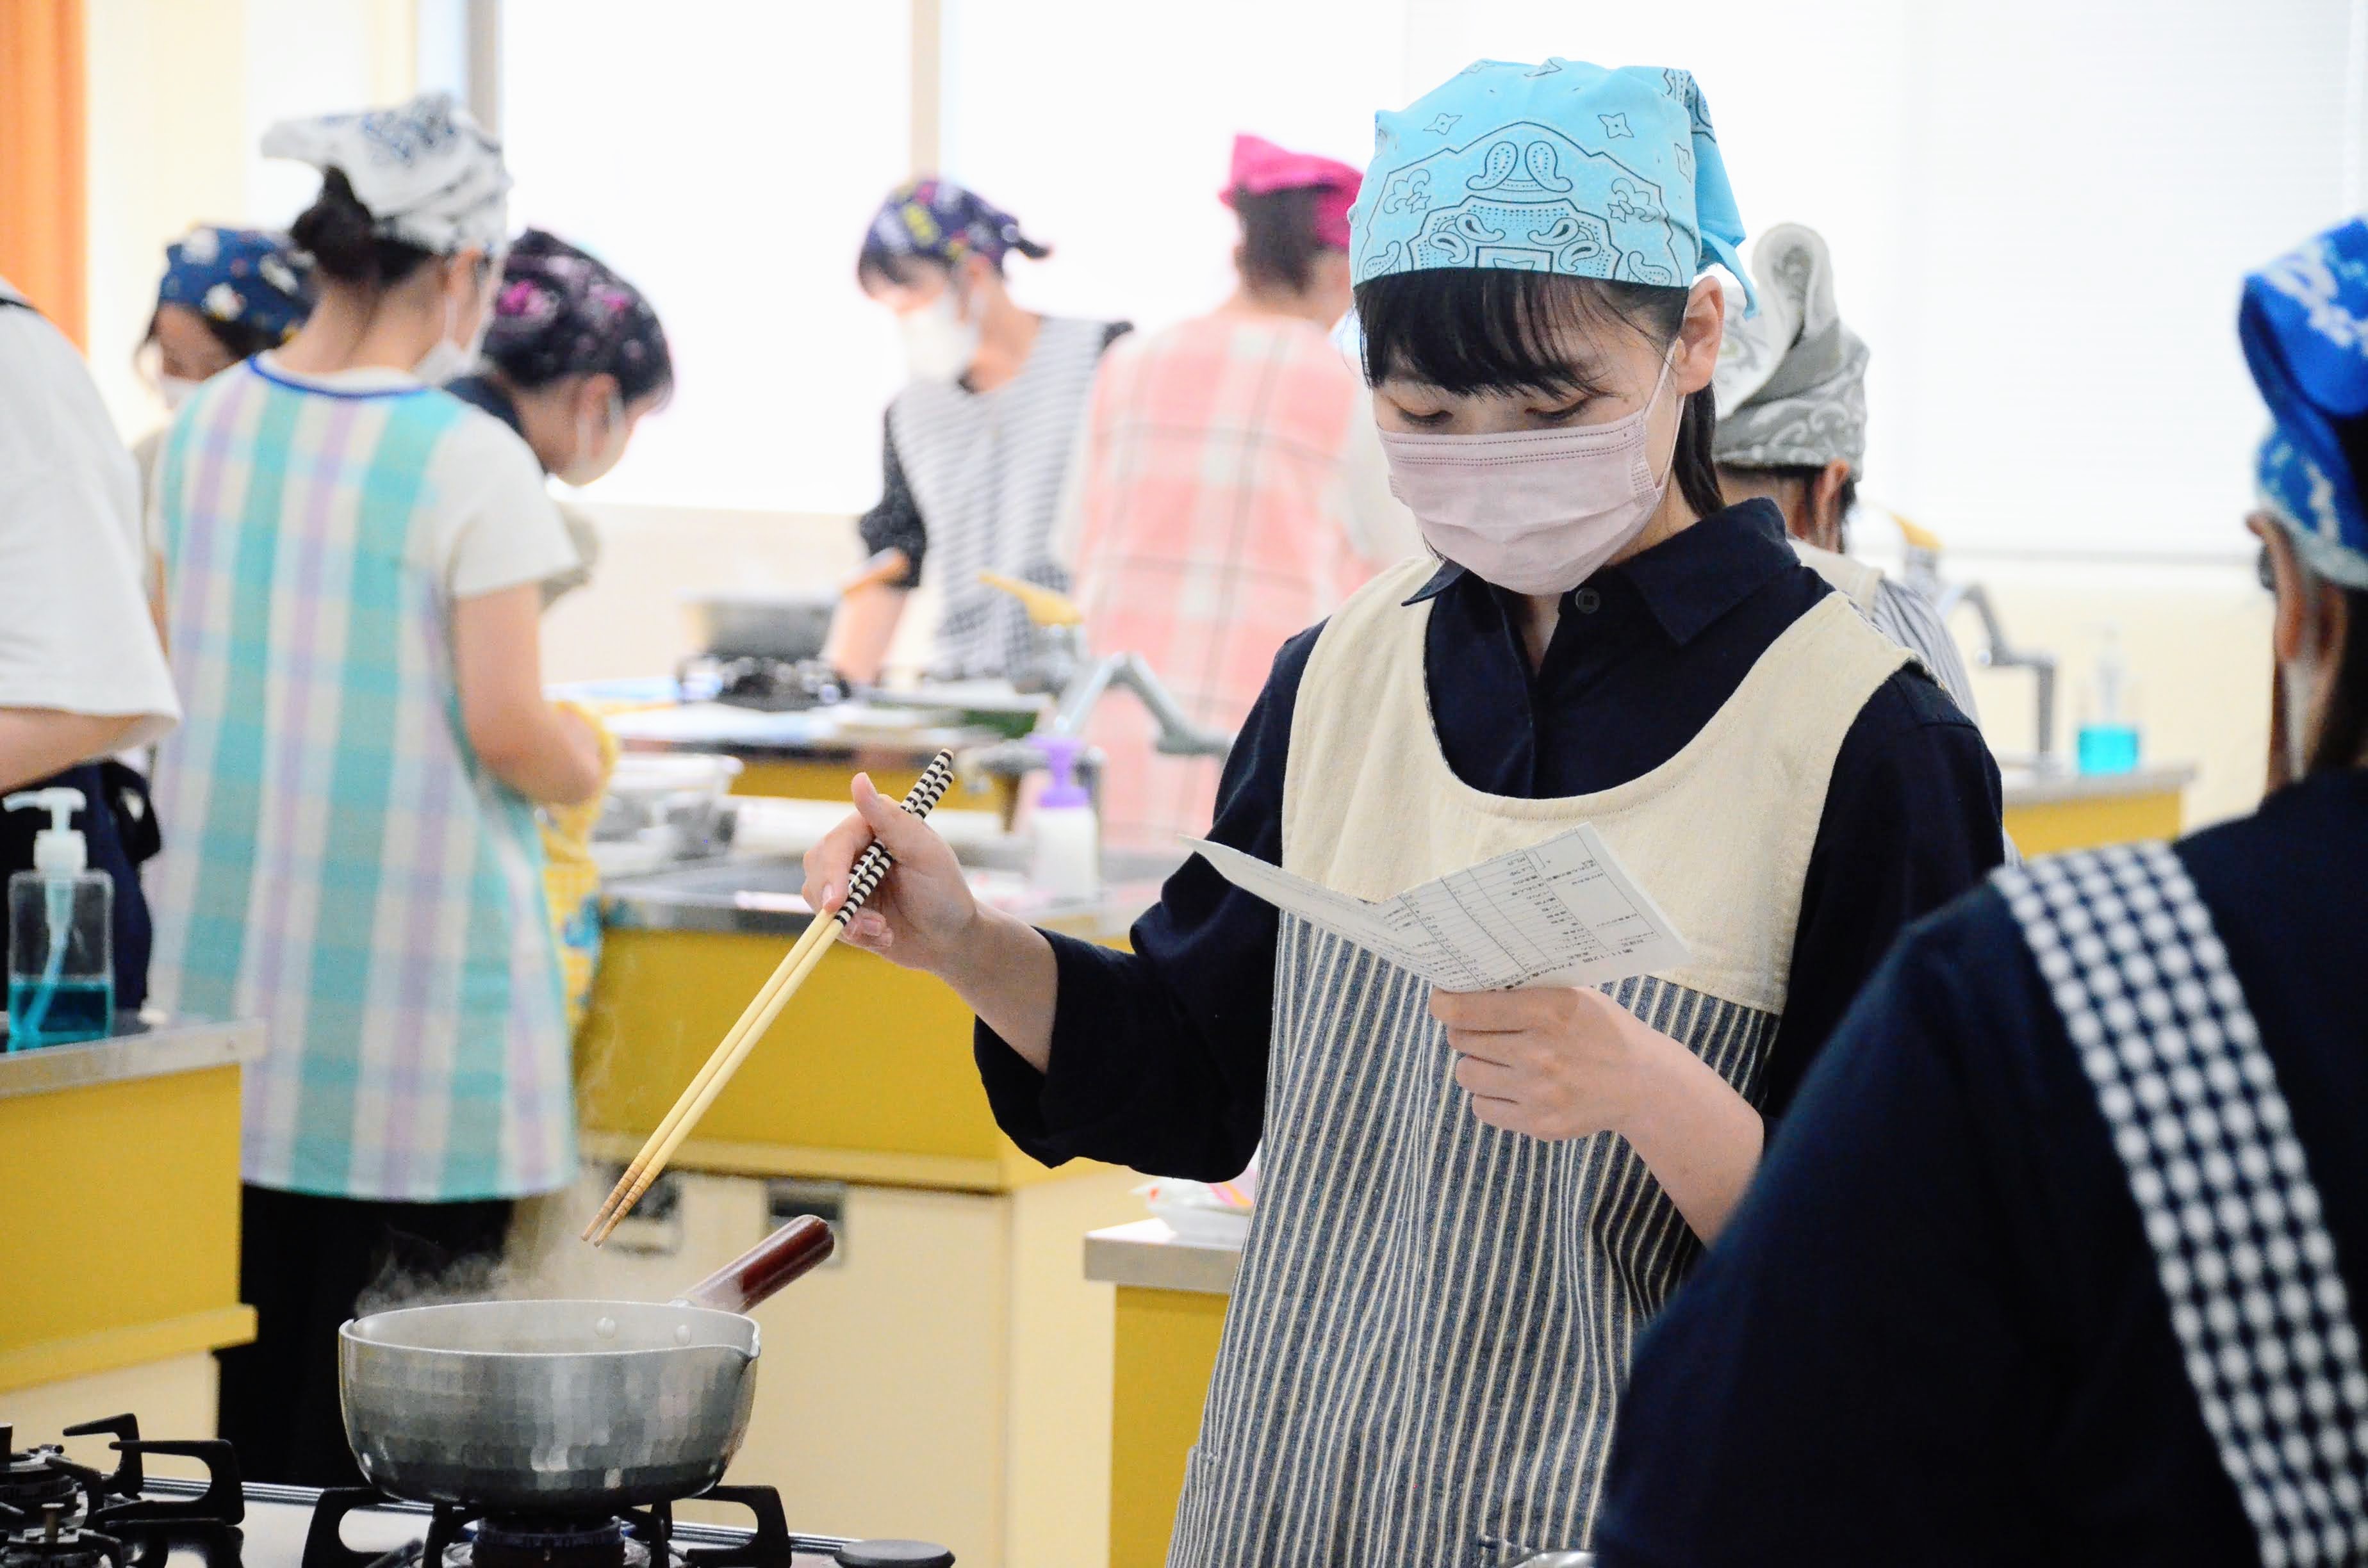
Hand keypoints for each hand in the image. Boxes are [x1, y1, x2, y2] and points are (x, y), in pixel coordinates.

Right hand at [800, 773, 979, 974]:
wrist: (951, 938)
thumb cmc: (945, 890)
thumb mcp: (924, 854)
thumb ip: (890, 820)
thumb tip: (858, 779)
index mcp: (873, 826)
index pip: (837, 843)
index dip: (833, 873)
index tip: (838, 902)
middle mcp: (856, 848)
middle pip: (818, 867)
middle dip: (838, 901)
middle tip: (866, 925)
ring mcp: (848, 880)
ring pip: (817, 897)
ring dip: (850, 921)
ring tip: (883, 930)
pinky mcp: (846, 908)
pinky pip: (829, 922)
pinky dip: (855, 934)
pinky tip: (884, 935)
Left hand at [1431, 985, 1677, 1140]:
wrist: (1642, 1083)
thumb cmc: (1601, 1031)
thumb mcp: (1572, 996)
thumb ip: (1524, 991)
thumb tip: (1465, 986)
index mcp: (1547, 1011)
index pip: (1466, 1010)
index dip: (1444, 1004)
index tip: (1442, 1001)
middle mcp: (1540, 1052)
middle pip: (1462, 1040)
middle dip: (1467, 1032)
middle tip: (1484, 1030)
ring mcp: (1538, 1092)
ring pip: (1467, 1074)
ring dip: (1476, 1064)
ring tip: (1500, 1059)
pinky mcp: (1539, 1124)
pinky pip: (1482, 1108)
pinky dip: (1489, 1096)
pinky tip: (1512, 1086)